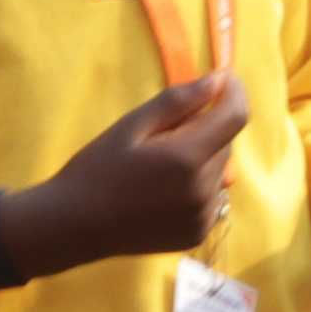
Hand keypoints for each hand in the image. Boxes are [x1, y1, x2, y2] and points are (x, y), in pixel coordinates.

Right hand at [5, 70, 243, 276]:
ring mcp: (204, 216)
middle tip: (162, 132)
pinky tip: (162, 190)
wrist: (76, 225)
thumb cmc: (97, 170)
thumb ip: (178, 102)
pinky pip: (211, 197)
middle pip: (225, 143)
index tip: (225, 78)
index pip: (235, 117)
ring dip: (201, 158)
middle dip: (205, 129)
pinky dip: (197, 185)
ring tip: (157, 166)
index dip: (235, 93)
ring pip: (218, 171)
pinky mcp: (199, 233)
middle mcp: (204, 190)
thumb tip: (219, 81)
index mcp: (187, 158)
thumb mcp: (131, 126)